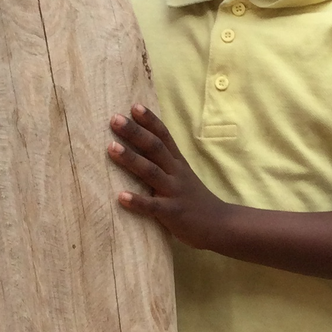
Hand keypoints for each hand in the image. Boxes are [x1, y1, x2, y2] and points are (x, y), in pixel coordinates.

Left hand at [108, 104, 231, 250]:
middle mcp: (176, 173)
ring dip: (131, 159)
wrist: (220, 225)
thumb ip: (164, 164)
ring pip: (151, 172)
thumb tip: (140, 149)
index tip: (134, 106)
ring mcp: (175, 192)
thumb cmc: (195, 201)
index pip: (164, 136)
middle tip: (115, 119)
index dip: (150, 120)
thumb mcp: (182, 176)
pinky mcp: (173, 213)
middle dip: (135, 132)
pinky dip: (137, 201)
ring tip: (111, 147)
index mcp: (177, 163)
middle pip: (155, 148)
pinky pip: (153, 206)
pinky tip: (121, 197)